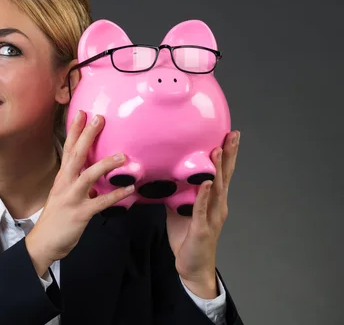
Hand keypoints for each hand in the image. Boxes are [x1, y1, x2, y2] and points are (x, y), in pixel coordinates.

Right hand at [25, 110, 135, 276]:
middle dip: (87, 135)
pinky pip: (100, 202)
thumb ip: (80, 186)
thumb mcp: (65, 196)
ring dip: (105, 164)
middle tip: (99, 118)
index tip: (82, 113)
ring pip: (88, 175)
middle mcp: (65, 184)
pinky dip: (115, 195)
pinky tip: (129, 189)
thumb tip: (98, 181)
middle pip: (76, 154)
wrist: (43, 243)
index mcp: (62, 178)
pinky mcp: (80, 213)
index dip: (75, 131)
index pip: (68, 149)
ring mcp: (72, 198)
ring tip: (123, 156)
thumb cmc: (56, 219)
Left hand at [166, 130, 240, 298]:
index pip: (223, 172)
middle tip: (233, 134)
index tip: (230, 134)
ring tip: (216, 151)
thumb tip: (167, 173)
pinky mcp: (202, 229)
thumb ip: (179, 191)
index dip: (227, 154)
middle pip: (225, 176)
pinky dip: (204, 195)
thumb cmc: (187, 236)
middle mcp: (218, 205)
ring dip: (216, 170)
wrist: (192, 266)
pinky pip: (201, 209)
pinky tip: (205, 183)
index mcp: (215, 200)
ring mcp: (212, 217)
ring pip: (216, 189)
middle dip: (229, 155)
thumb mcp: (181, 208)